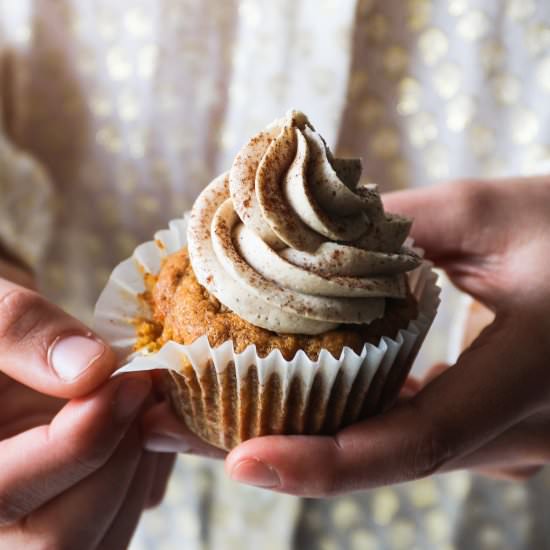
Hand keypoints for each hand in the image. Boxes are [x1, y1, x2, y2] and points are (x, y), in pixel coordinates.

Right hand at [0, 262, 174, 547]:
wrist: (11, 350)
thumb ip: (21, 332)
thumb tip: (92, 369)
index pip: (6, 494)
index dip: (81, 442)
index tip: (130, 383)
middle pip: (62, 536)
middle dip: (121, 453)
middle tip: (145, 385)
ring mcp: (39, 522)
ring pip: (107, 533)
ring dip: (144, 459)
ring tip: (147, 393)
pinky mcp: (83, 509)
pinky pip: (131, 510)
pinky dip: (153, 464)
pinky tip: (145, 415)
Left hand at [220, 176, 549, 495]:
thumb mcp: (488, 214)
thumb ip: (394, 223)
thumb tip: (303, 237)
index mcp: (527, 379)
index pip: (416, 441)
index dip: (326, 462)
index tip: (244, 463)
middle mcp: (519, 432)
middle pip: (385, 456)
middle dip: (288, 451)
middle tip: (196, 435)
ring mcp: (508, 435)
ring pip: (394, 449)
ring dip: (312, 435)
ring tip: (227, 416)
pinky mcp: (494, 422)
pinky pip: (412, 428)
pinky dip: (353, 418)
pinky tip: (303, 396)